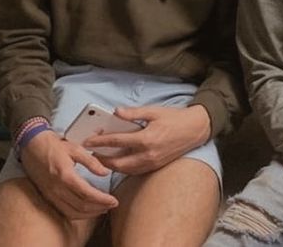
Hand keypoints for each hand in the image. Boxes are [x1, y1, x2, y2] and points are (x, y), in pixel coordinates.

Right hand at [21, 129, 117, 219]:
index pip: (87, 194)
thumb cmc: (54, 145)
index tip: (114, 200)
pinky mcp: (48, 197)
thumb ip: (91, 162)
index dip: (102, 199)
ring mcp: (51, 195)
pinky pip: (64, 211)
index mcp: (65, 175)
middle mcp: (57, 188)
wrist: (32, 146)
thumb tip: (105, 173)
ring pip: (73, 212)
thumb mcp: (75, 148)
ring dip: (89, 214)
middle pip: (81, 206)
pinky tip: (86, 210)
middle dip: (99, 208)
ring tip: (102, 209)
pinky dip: (77, 214)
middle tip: (112, 205)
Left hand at [83, 104, 210, 174]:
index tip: (88, 141)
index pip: (116, 141)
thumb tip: (116, 112)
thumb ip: (133, 113)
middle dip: (102, 159)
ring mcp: (151, 163)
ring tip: (101, 159)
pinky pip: (134, 171)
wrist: (195, 130)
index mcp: (146, 138)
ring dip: (111, 166)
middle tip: (91, 154)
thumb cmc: (174, 118)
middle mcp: (147, 154)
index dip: (100, 141)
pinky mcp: (155, 167)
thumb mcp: (153, 111)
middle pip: (117, 162)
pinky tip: (117, 162)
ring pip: (125, 170)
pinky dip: (123, 169)